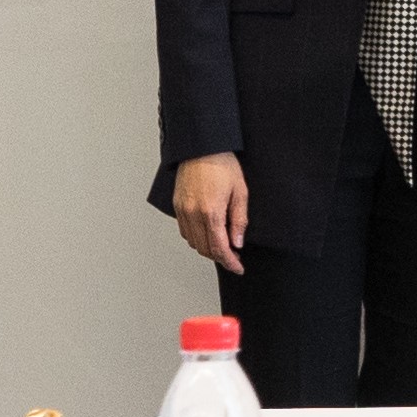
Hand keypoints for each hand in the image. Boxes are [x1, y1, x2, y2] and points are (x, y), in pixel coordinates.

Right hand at [167, 152, 250, 273]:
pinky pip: (184, 231)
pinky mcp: (177, 206)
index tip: (238, 267)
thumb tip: (237, 243)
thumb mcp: (240, 192)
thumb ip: (239, 220)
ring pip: (192, 242)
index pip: (218, 247)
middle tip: (235, 259)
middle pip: (204, 248)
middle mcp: (192, 214)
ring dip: (207, 249)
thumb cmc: (223, 166)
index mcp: (210, 212)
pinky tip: (208, 235)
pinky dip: (196, 238)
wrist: (201, 149)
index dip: (229, 261)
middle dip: (220, 257)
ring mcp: (182, 210)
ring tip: (224, 247)